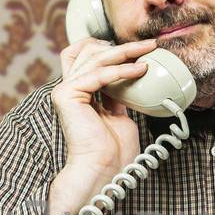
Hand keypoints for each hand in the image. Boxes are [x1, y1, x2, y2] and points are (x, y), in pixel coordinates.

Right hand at [47, 36, 157, 214]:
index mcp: (78, 92)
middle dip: (122, 45)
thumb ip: (118, 93)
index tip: (140, 49)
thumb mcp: (119, 113)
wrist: (104, 170)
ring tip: (148, 51)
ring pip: (94, 57)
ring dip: (125, 52)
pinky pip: (98, 74)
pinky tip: (141, 70)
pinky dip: (122, 70)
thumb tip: (130, 75)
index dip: (111, 47)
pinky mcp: (67, 95)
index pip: (87, 55)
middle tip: (149, 44)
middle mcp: (68, 88)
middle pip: (89, 50)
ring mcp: (65, 90)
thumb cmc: (113, 151)